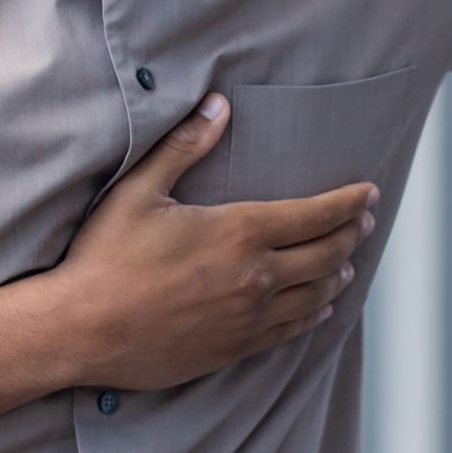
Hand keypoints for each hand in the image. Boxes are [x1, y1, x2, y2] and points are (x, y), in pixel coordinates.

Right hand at [50, 94, 377, 390]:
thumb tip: (218, 103)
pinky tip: (321, 309)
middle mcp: (255, 276)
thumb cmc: (106, 256)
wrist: (81, 330)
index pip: (315, 215)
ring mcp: (248, 318)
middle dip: (352, 234)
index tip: (370, 193)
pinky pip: (290, 332)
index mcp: (239, 232)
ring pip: (315, 295)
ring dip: (338, 274)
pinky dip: (314, 315)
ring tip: (349, 262)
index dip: (349, 203)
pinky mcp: (234, 349)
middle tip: (366, 221)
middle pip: (327, 254)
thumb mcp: (140, 190)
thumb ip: (185, 145)